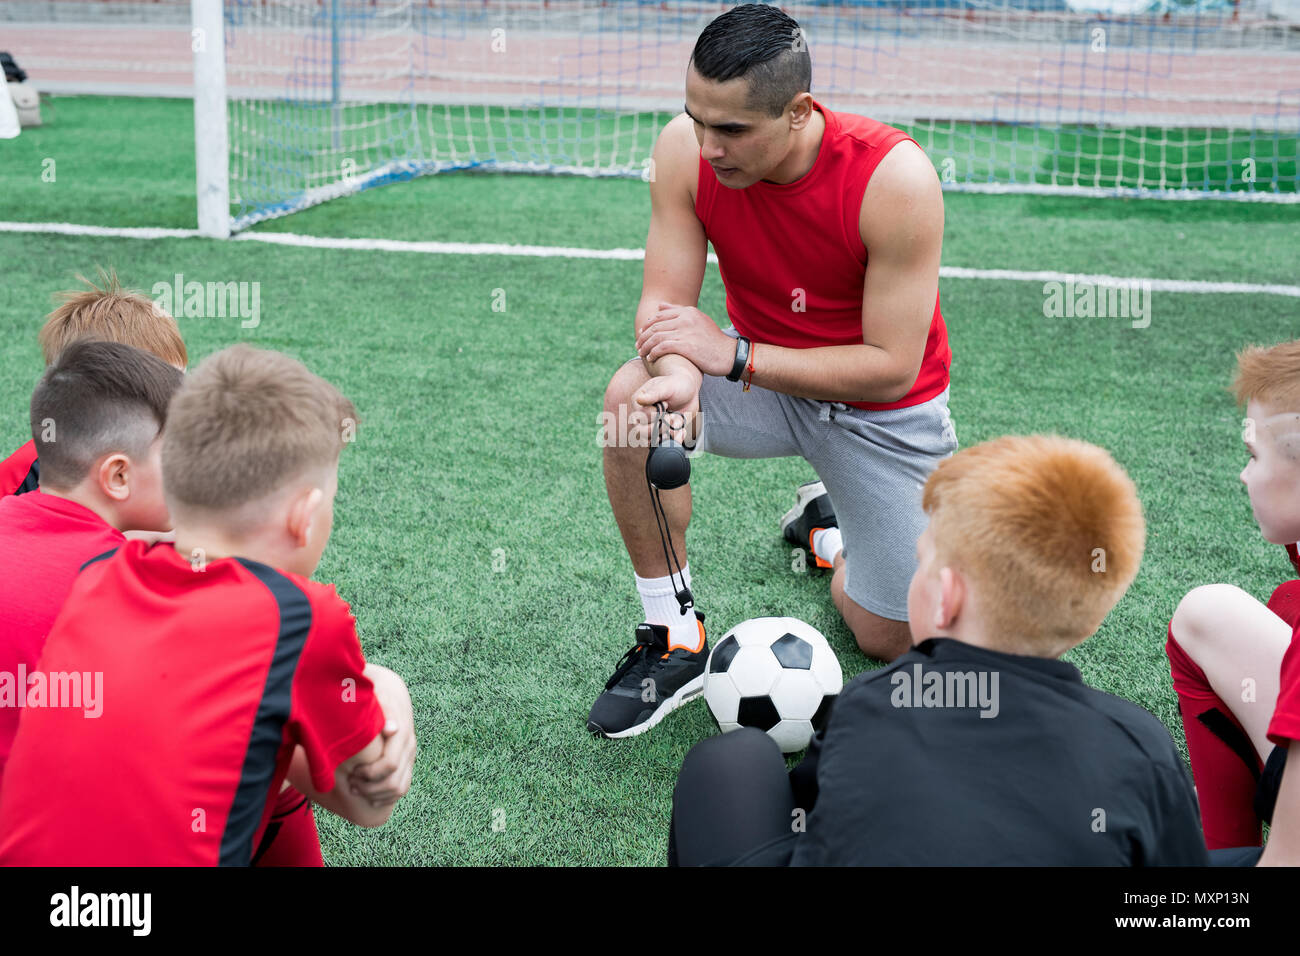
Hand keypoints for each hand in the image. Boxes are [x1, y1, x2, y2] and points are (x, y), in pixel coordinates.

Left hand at [349, 665, 415, 805]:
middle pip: (393, 781)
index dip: (368, 774)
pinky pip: (402, 787)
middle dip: (369, 787)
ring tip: (356, 788)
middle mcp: (409, 744)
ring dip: (376, 794)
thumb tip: (391, 729)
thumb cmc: (374, 690)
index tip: (352, 772)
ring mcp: (409, 753)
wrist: (390, 688)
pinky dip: (385, 797)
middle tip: (350, 782)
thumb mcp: (375, 692)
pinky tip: (369, 796)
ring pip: (399, 788)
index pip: (389, 764)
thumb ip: (381, 708)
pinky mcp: (407, 760)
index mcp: (402, 730)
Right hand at [633, 364, 700, 444]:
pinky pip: (663, 445)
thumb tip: (639, 400)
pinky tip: (682, 431)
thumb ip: (654, 394)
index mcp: (638, 403)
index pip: (639, 418)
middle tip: (672, 417)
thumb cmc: (676, 384)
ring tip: (677, 423)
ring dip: (667, 436)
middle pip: (641, 433)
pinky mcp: (661, 434)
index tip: (666, 403)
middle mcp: (641, 417)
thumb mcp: (666, 386)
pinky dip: (674, 441)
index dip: (654, 414)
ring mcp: (651, 427)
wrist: (689, 391)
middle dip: (659, 428)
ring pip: (651, 442)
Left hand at [636, 303, 735, 376]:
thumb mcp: (698, 321)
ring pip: (656, 337)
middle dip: (643, 336)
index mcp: (688, 311)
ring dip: (645, 346)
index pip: (660, 315)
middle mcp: (686, 319)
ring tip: (642, 353)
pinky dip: (653, 352)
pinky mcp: (686, 346)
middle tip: (638, 345)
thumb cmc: (713, 341)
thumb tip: (660, 306)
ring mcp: (686, 332)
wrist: (729, 355)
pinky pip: (662, 347)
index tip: (642, 333)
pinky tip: (651, 358)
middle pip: (655, 325)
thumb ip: (679, 313)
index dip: (647, 324)